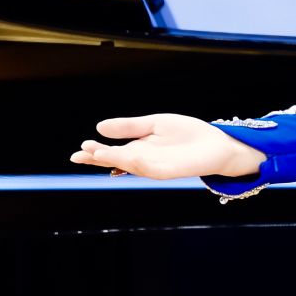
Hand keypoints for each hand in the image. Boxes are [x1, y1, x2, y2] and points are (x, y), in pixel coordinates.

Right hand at [72, 114, 259, 180]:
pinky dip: (140, 165)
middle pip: (116, 161)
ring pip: (131, 165)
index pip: (111, 152)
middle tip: (81, 154)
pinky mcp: (171, 171)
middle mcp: (143, 160)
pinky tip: (130, 158)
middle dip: (99, 159)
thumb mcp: (154, 124)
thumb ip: (129, 127)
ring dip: (115, 160)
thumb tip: (99, 127)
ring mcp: (156, 167)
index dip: (95, 152)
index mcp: (136, 148)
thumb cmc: (186, 134)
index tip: (80, 148)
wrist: (215, 143)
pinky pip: (152, 169)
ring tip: (99, 153)